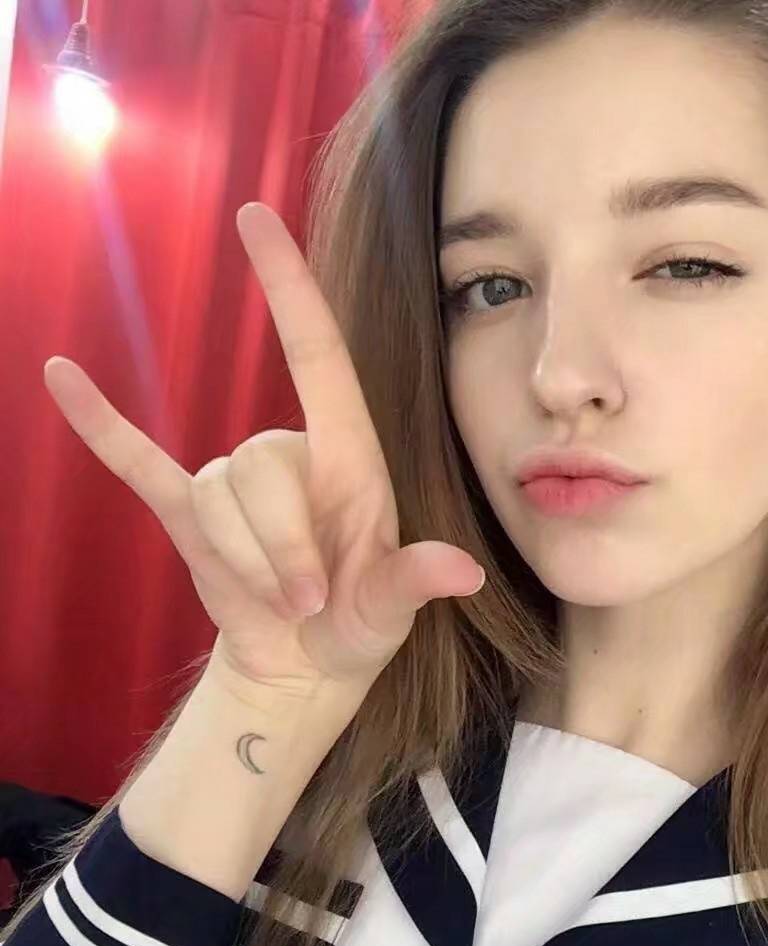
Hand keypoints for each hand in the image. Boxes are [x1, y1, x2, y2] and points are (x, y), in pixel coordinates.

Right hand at [42, 202, 484, 696]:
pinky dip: (102, 430)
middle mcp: (290, 455)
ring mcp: (234, 484)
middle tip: (309, 600)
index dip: (289, 286)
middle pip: (257, 471)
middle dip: (279, 549)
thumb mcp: (393, 605)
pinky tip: (59, 378)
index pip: (317, 353)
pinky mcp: (188, 516)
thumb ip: (415, 581)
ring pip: (214, 497)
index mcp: (348, 456)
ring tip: (281, 601)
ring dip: (244, 562)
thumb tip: (462, 572)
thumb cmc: (362, 621)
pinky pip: (139, 465)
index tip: (257, 214)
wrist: (306, 663)